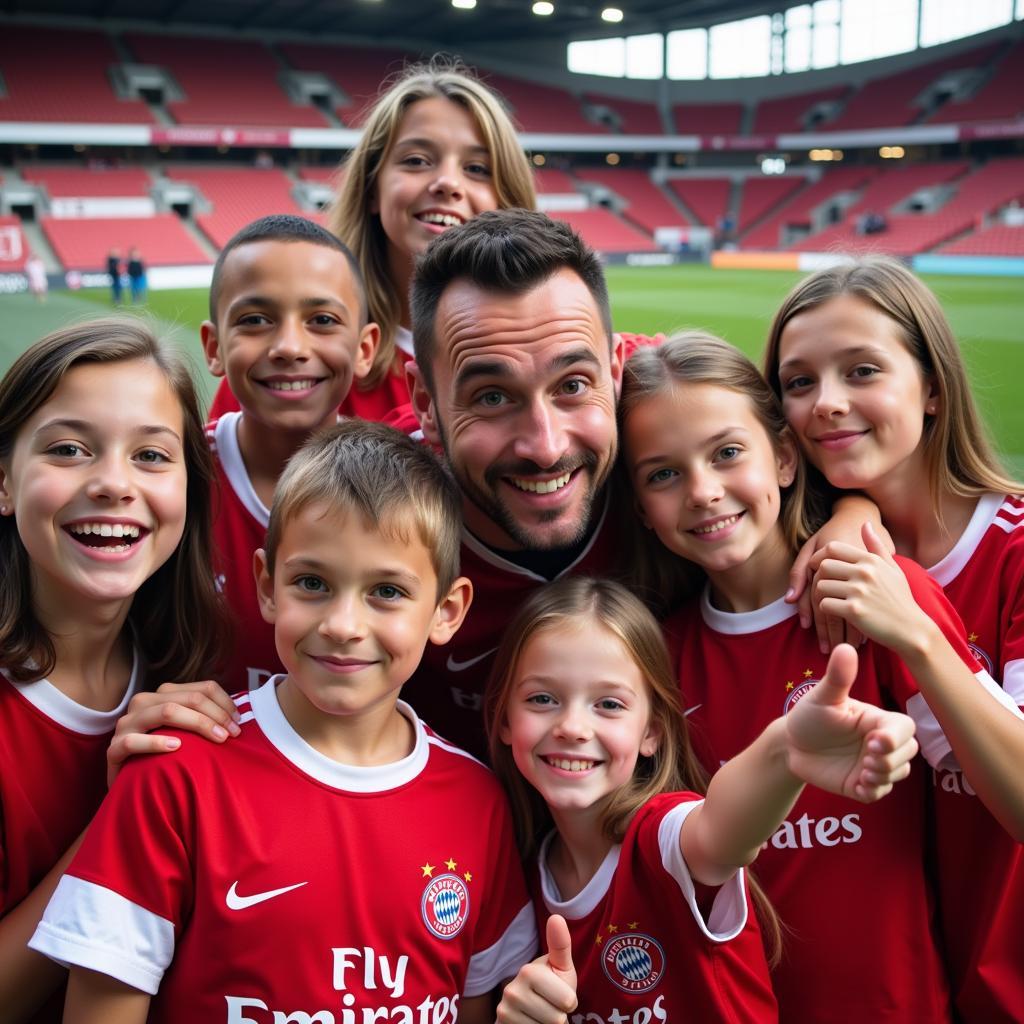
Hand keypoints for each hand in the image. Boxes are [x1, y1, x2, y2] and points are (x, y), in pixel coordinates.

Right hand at [107, 680, 240, 786]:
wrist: (129, 785)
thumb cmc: (165, 757)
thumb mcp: (185, 732)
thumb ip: (204, 719)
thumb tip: (239, 716)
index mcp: (163, 695)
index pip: (202, 688)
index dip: (225, 702)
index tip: (239, 722)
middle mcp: (143, 703)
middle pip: (186, 698)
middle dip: (215, 714)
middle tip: (232, 734)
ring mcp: (126, 724)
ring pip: (164, 711)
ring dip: (196, 723)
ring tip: (217, 739)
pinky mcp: (112, 749)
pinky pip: (132, 740)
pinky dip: (156, 742)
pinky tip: (176, 747)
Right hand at [497, 915, 577, 1023]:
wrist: (524, 1010)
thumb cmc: (550, 986)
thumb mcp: (560, 967)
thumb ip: (561, 945)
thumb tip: (556, 916)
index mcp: (528, 971)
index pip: (569, 1002)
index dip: (569, 1001)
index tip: (557, 993)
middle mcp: (512, 990)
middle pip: (558, 1020)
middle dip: (558, 1016)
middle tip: (548, 1005)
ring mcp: (504, 1012)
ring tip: (540, 1015)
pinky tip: (531, 1023)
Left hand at [786, 643, 917, 802]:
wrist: (792, 744)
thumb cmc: (811, 715)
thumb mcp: (823, 696)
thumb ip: (838, 676)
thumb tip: (846, 647)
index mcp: (878, 719)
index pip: (904, 728)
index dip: (896, 738)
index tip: (874, 741)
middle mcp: (881, 742)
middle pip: (909, 753)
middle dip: (893, 759)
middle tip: (868, 760)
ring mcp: (874, 764)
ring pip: (899, 773)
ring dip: (885, 776)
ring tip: (863, 773)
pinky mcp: (863, 784)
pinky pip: (880, 793)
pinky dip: (873, 792)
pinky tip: (857, 786)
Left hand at [788, 507, 892, 652]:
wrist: (911, 628)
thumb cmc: (900, 598)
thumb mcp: (892, 569)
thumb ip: (876, 546)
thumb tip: (865, 523)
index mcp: (871, 560)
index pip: (832, 548)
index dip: (819, 557)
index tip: (817, 567)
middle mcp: (864, 572)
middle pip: (823, 566)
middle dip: (819, 577)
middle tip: (823, 586)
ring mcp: (859, 591)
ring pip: (821, 586)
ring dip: (821, 595)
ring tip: (830, 600)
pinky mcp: (854, 611)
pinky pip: (824, 605)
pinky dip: (826, 610)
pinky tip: (836, 612)